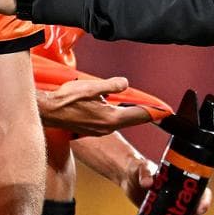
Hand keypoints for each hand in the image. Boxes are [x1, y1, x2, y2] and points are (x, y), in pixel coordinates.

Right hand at [38, 78, 152, 136]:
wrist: (48, 112)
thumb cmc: (66, 100)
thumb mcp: (92, 87)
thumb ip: (112, 85)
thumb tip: (125, 83)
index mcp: (110, 118)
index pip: (138, 115)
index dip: (153, 112)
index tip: (165, 112)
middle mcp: (107, 127)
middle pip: (131, 119)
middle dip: (143, 112)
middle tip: (155, 108)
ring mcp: (99, 130)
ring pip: (120, 120)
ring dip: (127, 112)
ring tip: (135, 105)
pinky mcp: (91, 129)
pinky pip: (109, 121)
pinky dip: (115, 114)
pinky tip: (110, 106)